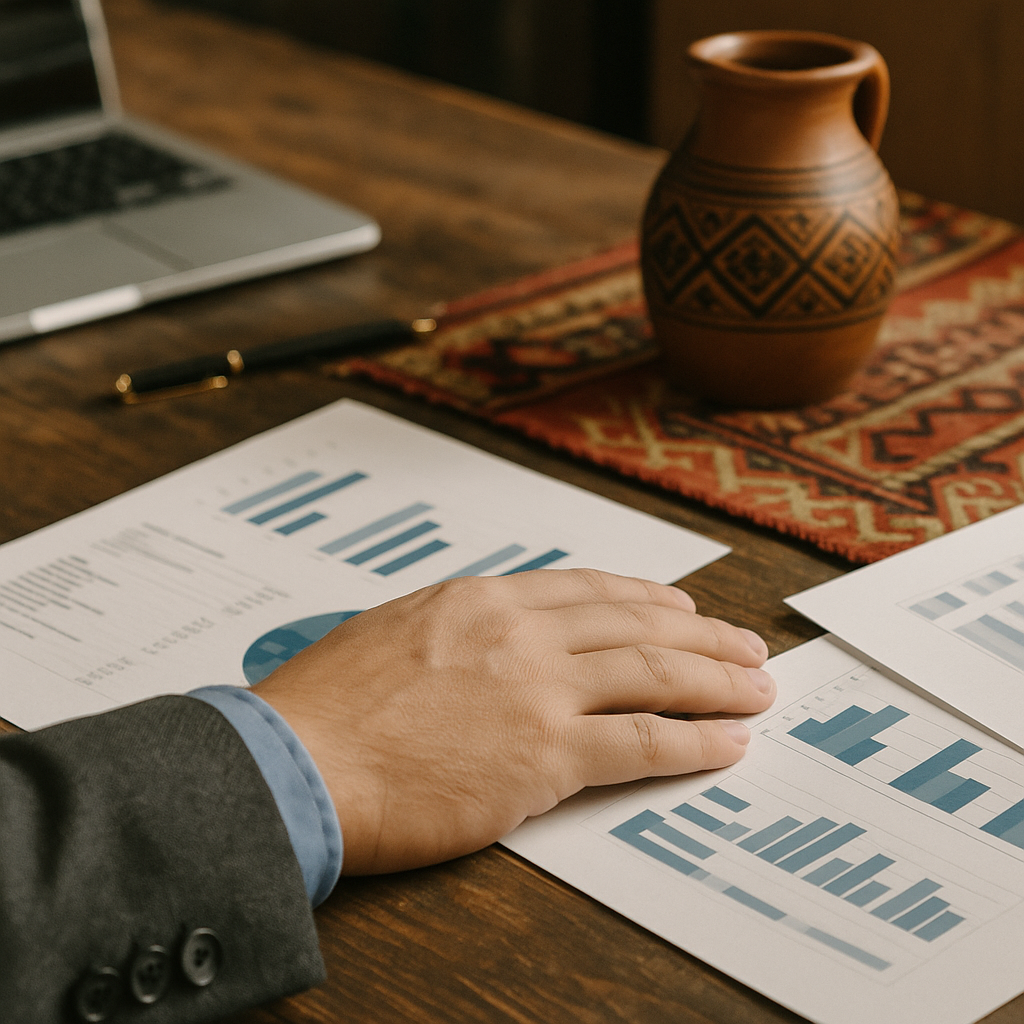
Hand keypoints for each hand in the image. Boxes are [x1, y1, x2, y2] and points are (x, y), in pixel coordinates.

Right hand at [254, 569, 774, 874]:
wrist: (295, 762)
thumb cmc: (325, 708)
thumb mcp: (391, 633)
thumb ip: (454, 630)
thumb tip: (485, 640)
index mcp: (480, 600)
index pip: (585, 591)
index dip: (643, 600)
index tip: (680, 610)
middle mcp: (519, 632)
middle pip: (635, 626)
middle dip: (702, 637)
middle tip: (744, 647)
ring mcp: (537, 689)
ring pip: (653, 674)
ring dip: (715, 681)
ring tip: (756, 688)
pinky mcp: (545, 755)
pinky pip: (642, 742)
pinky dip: (694, 741)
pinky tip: (727, 743)